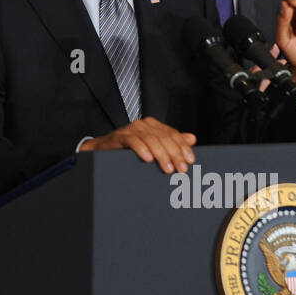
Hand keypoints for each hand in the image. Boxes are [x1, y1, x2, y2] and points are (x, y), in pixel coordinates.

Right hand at [82, 117, 196, 173]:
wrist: (103, 149)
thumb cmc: (129, 149)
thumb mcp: (153, 146)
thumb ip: (171, 142)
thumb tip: (192, 138)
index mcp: (153, 125)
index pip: (173, 134)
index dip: (183, 147)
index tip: (190, 161)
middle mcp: (143, 124)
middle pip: (164, 138)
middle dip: (174, 154)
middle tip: (180, 170)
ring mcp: (131, 129)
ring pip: (151, 140)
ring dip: (161, 155)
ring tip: (167, 169)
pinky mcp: (120, 136)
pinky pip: (133, 141)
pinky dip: (141, 149)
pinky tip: (147, 159)